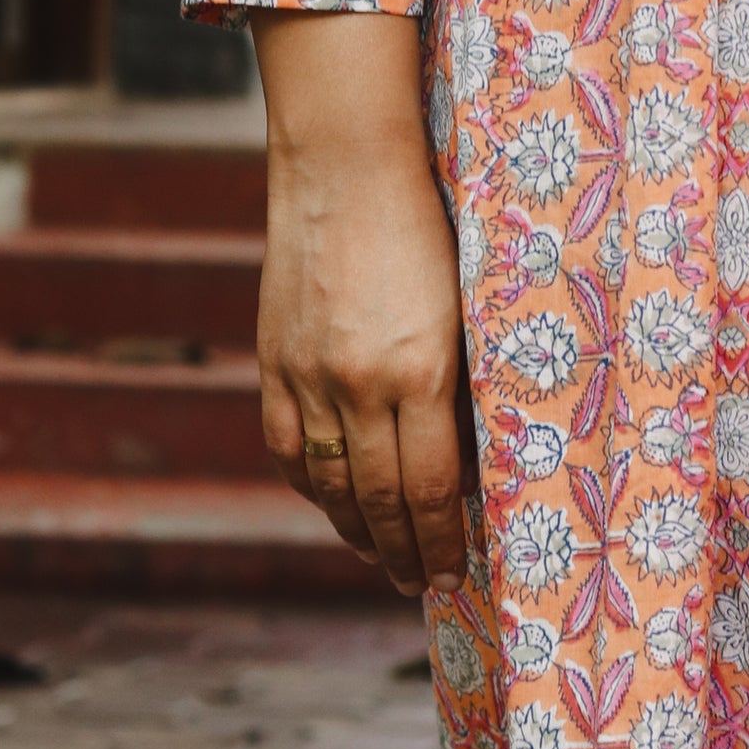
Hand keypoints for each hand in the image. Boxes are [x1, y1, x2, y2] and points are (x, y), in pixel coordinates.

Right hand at [251, 14, 474, 599]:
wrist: (347, 163)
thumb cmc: (433, 222)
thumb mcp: (469, 304)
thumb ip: (465, 379)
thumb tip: (473, 456)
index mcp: (420, 370)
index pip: (428, 488)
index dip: (440, 541)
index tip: (455, 574)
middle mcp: (358, 383)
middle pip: (377, 499)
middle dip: (402, 553)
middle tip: (422, 586)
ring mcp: (308, 373)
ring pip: (328, 482)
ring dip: (355, 530)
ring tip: (382, 559)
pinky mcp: (276, 358)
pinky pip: (290, 445)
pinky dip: (312, 485)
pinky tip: (333, 502)